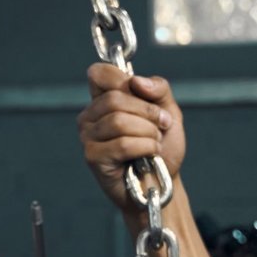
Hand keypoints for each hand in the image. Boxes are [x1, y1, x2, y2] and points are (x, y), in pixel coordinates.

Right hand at [77, 63, 185, 214]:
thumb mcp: (169, 110)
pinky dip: (146, 148)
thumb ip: (158, 89)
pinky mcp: (92, 157)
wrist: (163, 182)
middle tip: (161, 127)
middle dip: (148, 113)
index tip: (144, 97)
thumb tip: (136, 81)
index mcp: (103, 99)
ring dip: (149, 133)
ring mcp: (87, 137)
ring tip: (154, 143)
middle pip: (115, 98)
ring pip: (119, 121)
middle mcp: (90, 116)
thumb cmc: (162, 148)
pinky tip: (150, 156)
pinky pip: (122, 144)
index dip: (124, 81)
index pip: (99, 73)